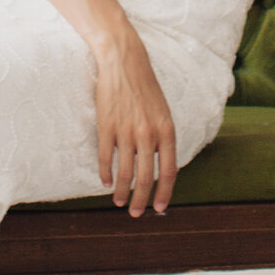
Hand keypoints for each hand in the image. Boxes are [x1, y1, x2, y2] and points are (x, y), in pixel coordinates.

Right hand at [90, 26, 177, 215]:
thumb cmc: (146, 86)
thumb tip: (162, 165)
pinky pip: (106, 158)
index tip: (159, 207)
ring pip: (125, 172)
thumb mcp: (163, 111)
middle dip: (142, 200)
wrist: (124, 61)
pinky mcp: (106, 126)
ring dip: (122, 191)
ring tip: (119, 202)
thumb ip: (163, 137)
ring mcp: (126, 130)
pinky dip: (105, 174)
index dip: (165, 192)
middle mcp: (148, 133)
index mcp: (166, 129)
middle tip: (137, 213)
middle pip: (146, 177)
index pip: (169, 170)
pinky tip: (106, 182)